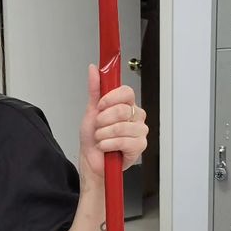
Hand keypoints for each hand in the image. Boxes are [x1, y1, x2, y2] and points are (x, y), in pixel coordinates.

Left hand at [77, 64, 148, 183]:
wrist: (91, 161)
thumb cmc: (93, 139)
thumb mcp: (91, 112)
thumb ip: (95, 90)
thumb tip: (93, 69)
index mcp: (126, 106)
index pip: (127, 92)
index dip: (110, 99)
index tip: (100, 106)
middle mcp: (135, 117)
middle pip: (122, 110)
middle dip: (103, 121)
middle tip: (98, 128)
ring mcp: (140, 131)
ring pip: (121, 127)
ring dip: (103, 135)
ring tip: (101, 139)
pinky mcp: (139, 146)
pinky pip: (122, 141)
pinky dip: (108, 145)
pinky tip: (106, 147)